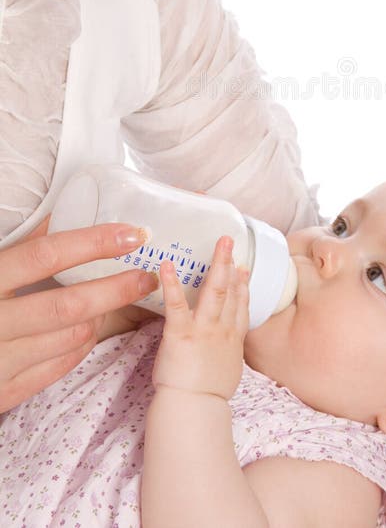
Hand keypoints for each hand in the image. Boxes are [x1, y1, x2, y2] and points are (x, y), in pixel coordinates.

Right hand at [0, 214, 158, 412]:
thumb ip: (17, 249)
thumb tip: (61, 215)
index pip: (45, 255)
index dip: (93, 242)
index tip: (134, 234)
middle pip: (67, 304)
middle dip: (116, 289)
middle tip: (148, 275)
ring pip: (67, 338)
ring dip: (100, 318)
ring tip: (119, 301)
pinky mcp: (0, 393)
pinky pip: (54, 369)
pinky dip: (78, 348)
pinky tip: (88, 331)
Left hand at [152, 235, 249, 400]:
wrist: (195, 409)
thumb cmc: (206, 396)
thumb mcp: (227, 372)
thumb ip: (226, 353)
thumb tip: (223, 348)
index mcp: (232, 340)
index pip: (240, 307)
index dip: (243, 286)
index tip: (244, 269)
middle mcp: (222, 330)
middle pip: (231, 292)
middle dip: (231, 265)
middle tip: (231, 242)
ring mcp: (204, 329)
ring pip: (214, 292)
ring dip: (217, 265)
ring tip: (218, 244)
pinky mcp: (181, 333)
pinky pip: (177, 304)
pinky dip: (172, 282)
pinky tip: (166, 266)